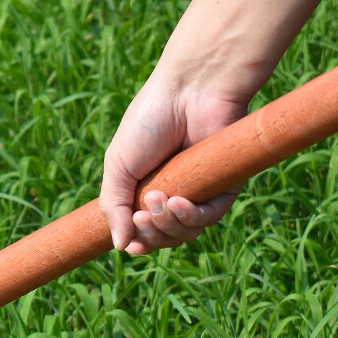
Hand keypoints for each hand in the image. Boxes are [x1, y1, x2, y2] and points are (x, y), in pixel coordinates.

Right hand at [99, 77, 246, 254]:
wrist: (188, 90)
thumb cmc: (150, 121)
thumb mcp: (118, 165)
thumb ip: (113, 206)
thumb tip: (119, 247)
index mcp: (145, 191)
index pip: (143, 233)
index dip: (138, 243)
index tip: (130, 242)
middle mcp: (173, 195)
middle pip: (163, 239)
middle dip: (150, 233)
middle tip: (141, 212)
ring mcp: (199, 193)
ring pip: (185, 234)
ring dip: (168, 225)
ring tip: (158, 200)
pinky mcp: (224, 187)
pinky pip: (210, 218)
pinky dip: (192, 217)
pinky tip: (178, 202)